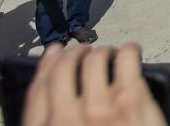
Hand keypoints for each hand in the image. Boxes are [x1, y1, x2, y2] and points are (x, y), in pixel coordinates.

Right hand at [22, 43, 167, 125]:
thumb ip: (57, 121)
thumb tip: (59, 93)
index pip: (38, 87)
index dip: (47, 65)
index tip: (56, 54)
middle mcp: (66, 120)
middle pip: (64, 67)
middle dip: (75, 54)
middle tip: (86, 53)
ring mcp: (99, 108)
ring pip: (95, 58)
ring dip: (102, 53)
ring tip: (110, 57)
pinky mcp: (131, 100)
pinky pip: (127, 56)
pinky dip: (129, 50)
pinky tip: (130, 55)